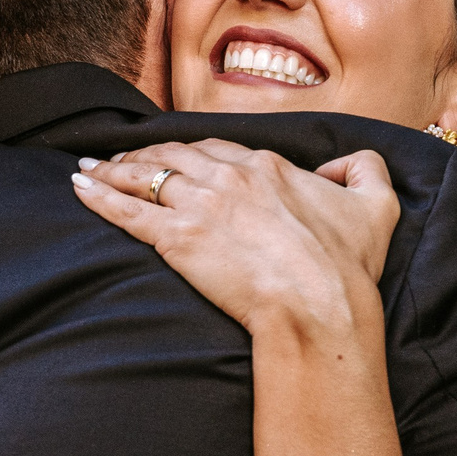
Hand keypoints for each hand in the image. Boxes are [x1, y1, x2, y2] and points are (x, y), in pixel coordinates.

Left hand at [69, 141, 398, 341]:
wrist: (319, 307)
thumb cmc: (347, 267)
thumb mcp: (377, 206)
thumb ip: (365, 170)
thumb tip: (346, 163)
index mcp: (268, 167)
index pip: (217, 148)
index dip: (189, 150)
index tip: (173, 154)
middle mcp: (230, 177)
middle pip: (174, 156)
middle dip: (143, 154)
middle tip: (120, 158)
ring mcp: (201, 206)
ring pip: (145, 176)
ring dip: (113, 169)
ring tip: (90, 169)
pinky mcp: (178, 239)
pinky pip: (128, 210)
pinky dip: (99, 195)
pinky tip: (79, 188)